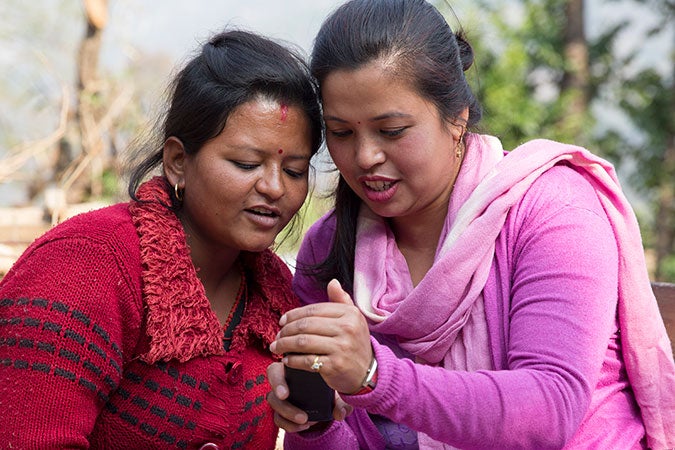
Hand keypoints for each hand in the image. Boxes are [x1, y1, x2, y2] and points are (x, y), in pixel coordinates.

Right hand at [266, 361, 352, 431]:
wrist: (325, 405)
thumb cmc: (328, 389)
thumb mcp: (335, 391)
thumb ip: (340, 400)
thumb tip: (341, 412)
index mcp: (296, 368)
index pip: (281, 366)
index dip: (278, 380)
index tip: (285, 393)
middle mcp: (284, 379)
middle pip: (272, 380)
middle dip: (277, 389)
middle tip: (284, 398)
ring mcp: (279, 396)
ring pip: (273, 401)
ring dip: (287, 412)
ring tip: (304, 419)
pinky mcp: (280, 411)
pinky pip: (278, 418)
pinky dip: (289, 424)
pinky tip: (303, 426)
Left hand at [270, 279, 372, 393]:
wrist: (368, 373)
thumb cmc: (355, 343)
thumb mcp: (353, 319)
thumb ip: (341, 300)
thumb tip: (332, 282)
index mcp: (350, 313)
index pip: (313, 310)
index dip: (293, 315)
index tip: (282, 321)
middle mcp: (347, 328)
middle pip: (306, 325)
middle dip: (286, 330)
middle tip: (277, 336)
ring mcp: (342, 347)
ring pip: (303, 342)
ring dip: (284, 344)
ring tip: (276, 347)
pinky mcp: (335, 365)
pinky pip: (306, 360)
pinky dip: (292, 360)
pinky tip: (286, 360)